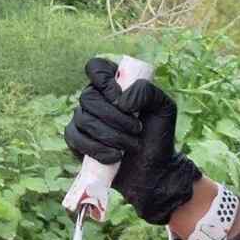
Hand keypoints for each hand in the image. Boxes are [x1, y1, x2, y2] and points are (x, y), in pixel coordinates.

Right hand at [65, 57, 200, 224]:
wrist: (154, 171)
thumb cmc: (158, 136)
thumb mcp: (164, 108)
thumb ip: (148, 92)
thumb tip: (121, 101)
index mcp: (112, 85)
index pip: (96, 68)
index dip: (104, 81)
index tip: (121, 99)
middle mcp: (93, 98)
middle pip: (89, 97)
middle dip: (115, 117)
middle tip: (137, 129)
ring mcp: (82, 119)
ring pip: (84, 119)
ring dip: (111, 135)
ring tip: (131, 146)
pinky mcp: (76, 140)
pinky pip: (75, 138)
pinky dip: (97, 149)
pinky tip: (115, 156)